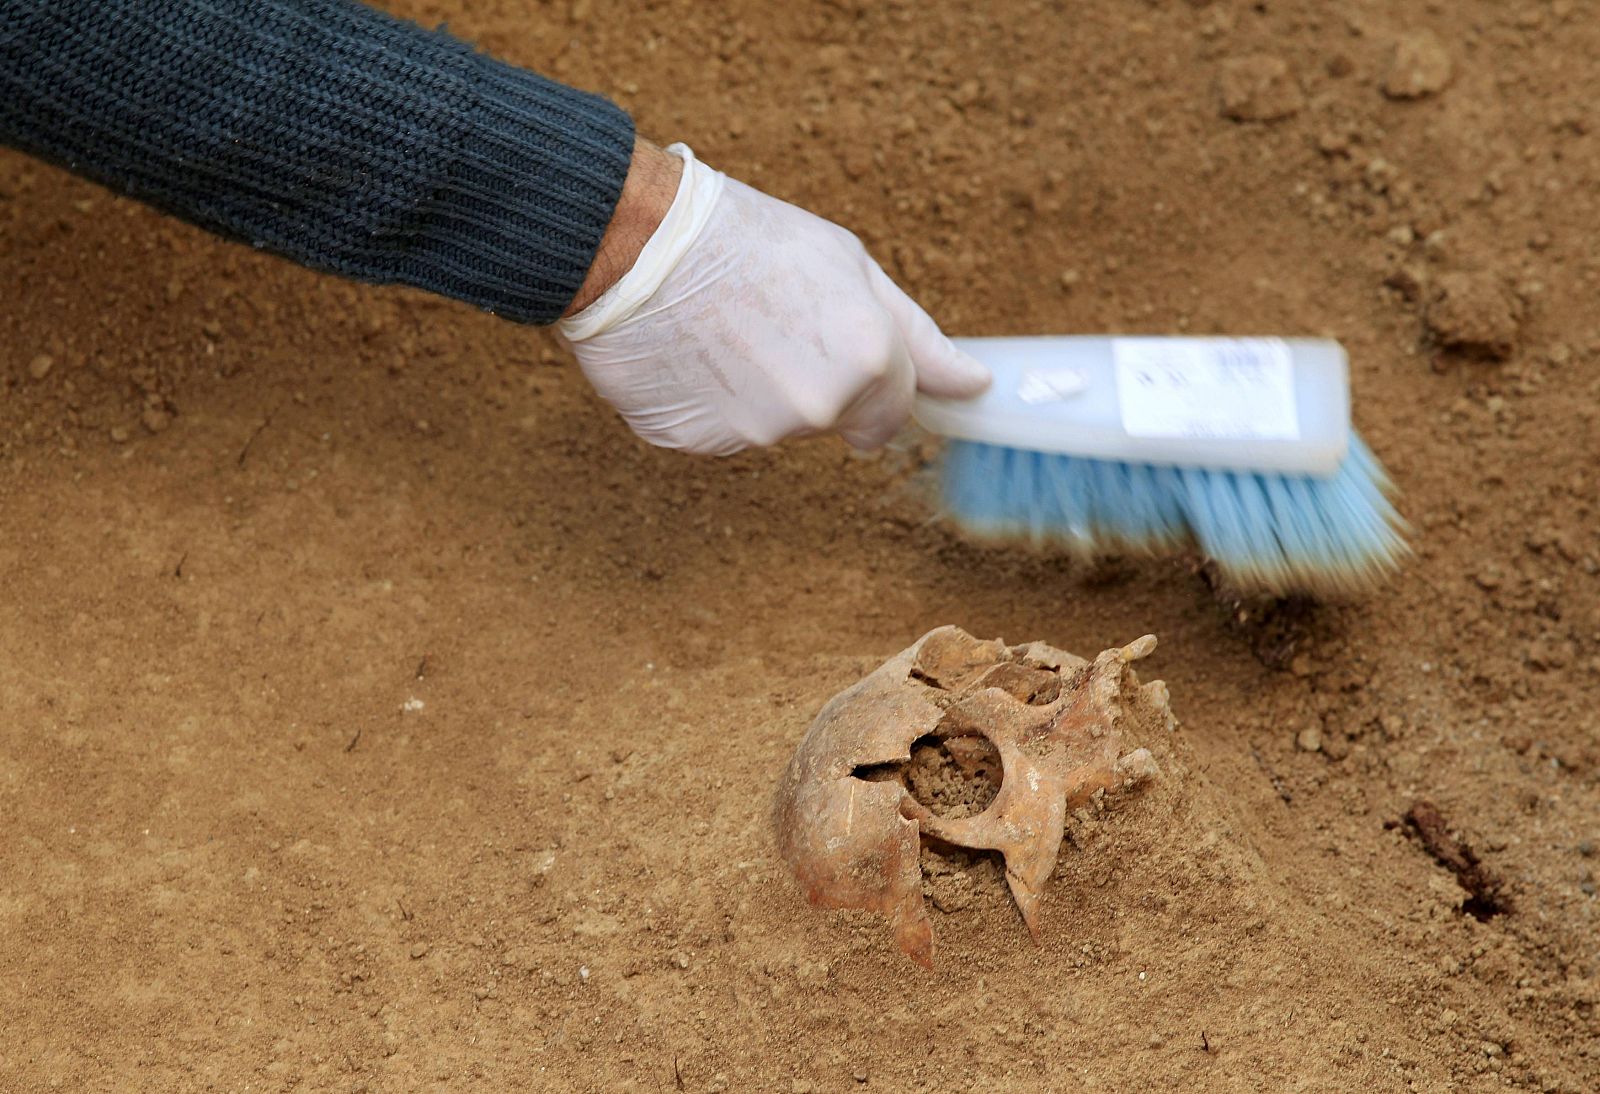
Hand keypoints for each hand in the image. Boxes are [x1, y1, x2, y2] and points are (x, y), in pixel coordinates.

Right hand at [557, 142, 990, 455]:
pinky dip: (704, 402)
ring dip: (754, 392)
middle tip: (767, 323)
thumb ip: (916, 337)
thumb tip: (973, 385)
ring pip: (771, 428)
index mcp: (867, 361)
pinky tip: (685, 353)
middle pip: (831, 421)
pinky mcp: (693, 444)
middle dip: (811, 384)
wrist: (636, 241)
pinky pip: (714, 432)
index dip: (866, 380)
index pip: (892, 415)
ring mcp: (752, 432)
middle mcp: (817, 408)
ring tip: (720, 329)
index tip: (835, 350)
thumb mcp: (848, 266)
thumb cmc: (747, 238)